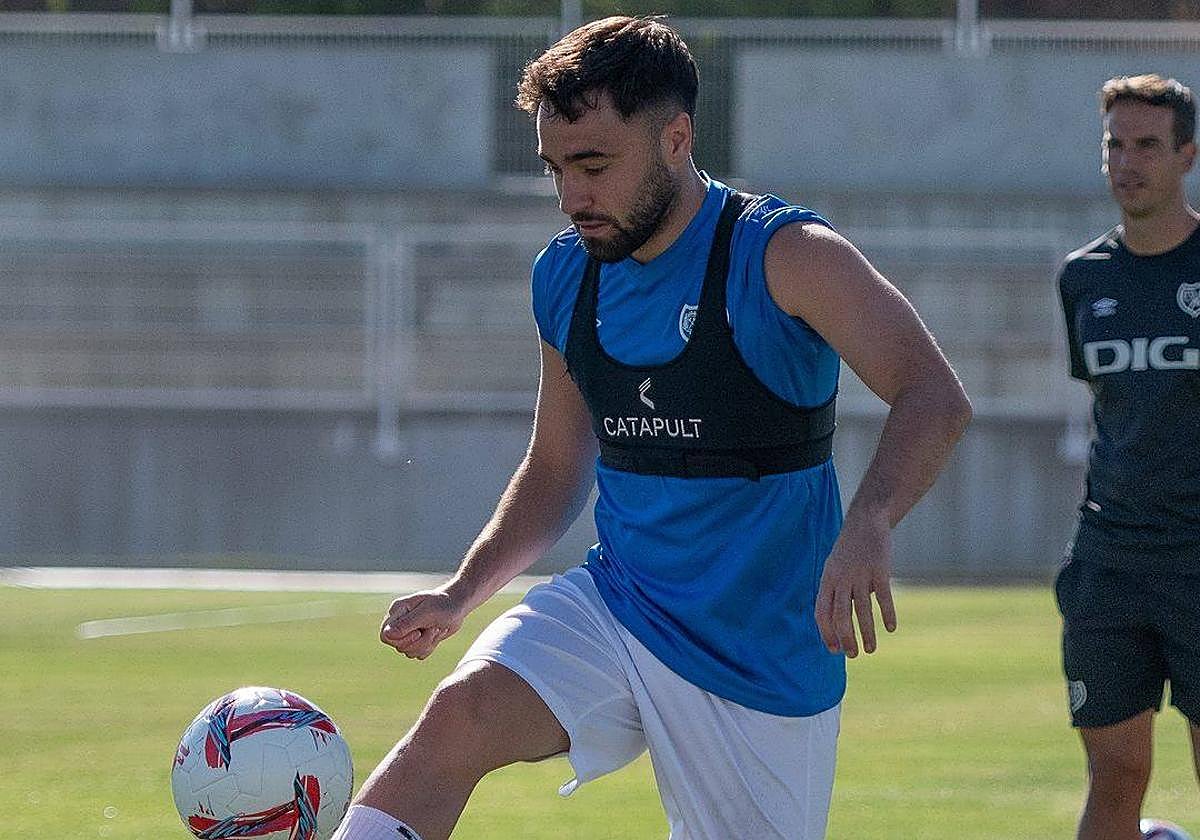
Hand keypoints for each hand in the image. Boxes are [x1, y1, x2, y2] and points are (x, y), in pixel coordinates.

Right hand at [379, 588, 465, 659]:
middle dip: (419, 642)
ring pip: (409, 652)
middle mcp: (400, 623)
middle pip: (398, 646)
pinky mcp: (418, 640)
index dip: (400, 639)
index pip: (385, 635)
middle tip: (433, 628)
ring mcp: (408, 632)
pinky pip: (418, 654)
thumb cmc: (444, 604)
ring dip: (427, 643)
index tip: (417, 632)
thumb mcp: (427, 612)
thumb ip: (407, 624)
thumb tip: (387, 635)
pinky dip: (430, 647)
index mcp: (397, 611)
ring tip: (437, 628)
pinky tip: (437, 634)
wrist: (458, 605)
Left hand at [815, 512, 896, 657]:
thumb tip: (840, 622)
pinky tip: (891, 628)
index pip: (822, 612)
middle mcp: (841, 579)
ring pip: (861, 610)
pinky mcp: (880, 570)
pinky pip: (883, 597)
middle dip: (846, 638)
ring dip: (866, 633)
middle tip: (853, 655)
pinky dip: (887, 614)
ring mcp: (861, 574)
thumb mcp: (834, 568)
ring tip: (871, 649)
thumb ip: (835, 592)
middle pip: (840, 615)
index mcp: (827, 580)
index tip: (834, 650)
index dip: (826, 633)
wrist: (865, 521)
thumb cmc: (849, 550)